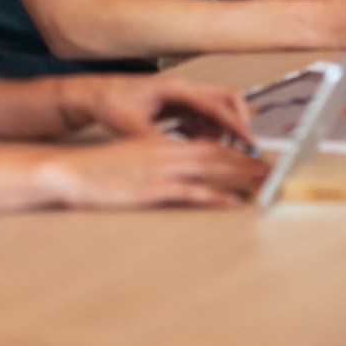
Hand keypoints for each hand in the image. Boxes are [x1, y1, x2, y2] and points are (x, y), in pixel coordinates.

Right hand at [39, 137, 267, 208]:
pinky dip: (215, 196)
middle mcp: (168, 152)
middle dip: (250, 162)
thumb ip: (158, 162)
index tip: (260, 160)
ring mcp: (161, 169)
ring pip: (213, 168)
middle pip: (219, 154)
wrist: (67, 171)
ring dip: (242, 175)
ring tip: (267, 181)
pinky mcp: (151, 188)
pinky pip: (191, 192)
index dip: (238, 152)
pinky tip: (232, 201)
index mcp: (165, 145)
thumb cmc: (97, 170)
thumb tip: (179, 172)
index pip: (210, 145)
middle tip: (277, 169)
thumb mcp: (134, 159)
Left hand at [55, 72, 255, 145]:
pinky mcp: (177, 106)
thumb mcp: (130, 125)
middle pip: (226, 100)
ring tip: (208, 150)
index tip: (248, 142)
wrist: (94, 95)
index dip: (235, 124)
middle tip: (240, 146)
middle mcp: (184, 89)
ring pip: (215, 112)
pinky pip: (201, 119)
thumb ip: (155, 140)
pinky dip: (203, 133)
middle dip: (236, 122)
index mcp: (177, 88)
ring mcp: (182, 97)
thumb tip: (175, 157)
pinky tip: (191, 144)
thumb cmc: (110, 102)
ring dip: (218, 131)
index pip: (217, 104)